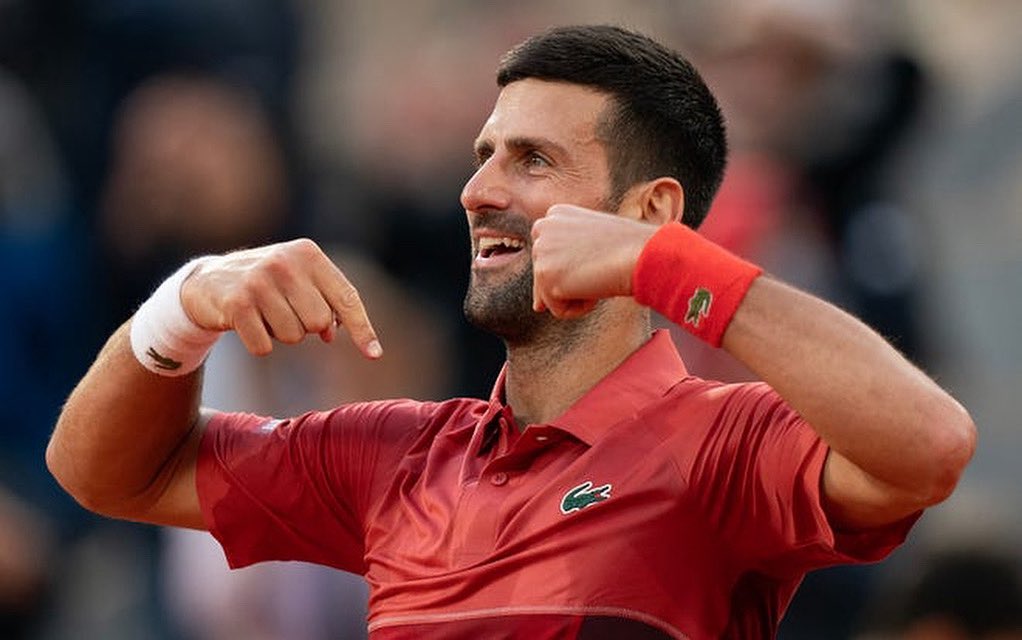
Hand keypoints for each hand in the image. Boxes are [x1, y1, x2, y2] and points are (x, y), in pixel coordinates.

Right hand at [180, 238, 381, 357]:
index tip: (375, 355)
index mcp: (309, 255)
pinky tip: (246, 324)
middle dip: (305, 328)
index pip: (346, 298)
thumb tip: (333, 334)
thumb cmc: (267, 284)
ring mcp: (260, 281)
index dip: (362, 329)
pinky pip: (264, 347)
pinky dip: (259, 344)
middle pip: (318, 323)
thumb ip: (325, 304)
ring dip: (279, 335)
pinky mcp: (237, 303)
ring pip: (292, 337)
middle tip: (285, 313)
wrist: (207, 281)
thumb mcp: (299, 283)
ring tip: (264, 314)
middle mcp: (286, 263)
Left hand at [531, 204, 658, 318]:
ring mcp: (541, 251)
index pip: (551, 258)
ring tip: (598, 274)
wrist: (642, 254)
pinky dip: (580, 308)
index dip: (575, 267)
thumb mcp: (592, 247)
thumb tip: (537, 306)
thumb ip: (562, 265)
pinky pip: (558, 310)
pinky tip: (596, 287)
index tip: (597, 258)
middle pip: (548, 277)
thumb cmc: (628, 250)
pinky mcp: (544, 275)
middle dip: (574, 282)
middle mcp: (542, 228)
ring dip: (579, 294)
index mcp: (555, 215)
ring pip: (552, 295)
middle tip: (599, 265)